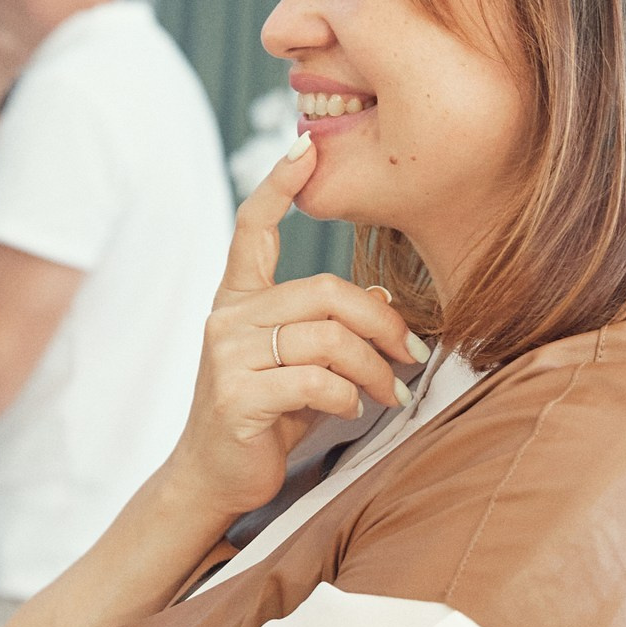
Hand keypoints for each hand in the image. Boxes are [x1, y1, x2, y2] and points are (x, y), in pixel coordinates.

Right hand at [159, 135, 423, 519]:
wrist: (215, 478)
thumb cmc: (265, 416)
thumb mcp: (300, 364)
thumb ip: (330, 328)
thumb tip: (384, 299)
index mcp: (238, 300)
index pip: (251, 229)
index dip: (277, 185)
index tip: (303, 148)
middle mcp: (227, 319)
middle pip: (323, 292)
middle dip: (380, 324)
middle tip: (410, 353)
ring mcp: (227, 357)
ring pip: (326, 339)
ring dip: (373, 369)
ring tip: (389, 392)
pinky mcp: (236, 397)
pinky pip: (313, 381)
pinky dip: (348, 396)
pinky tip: (355, 408)